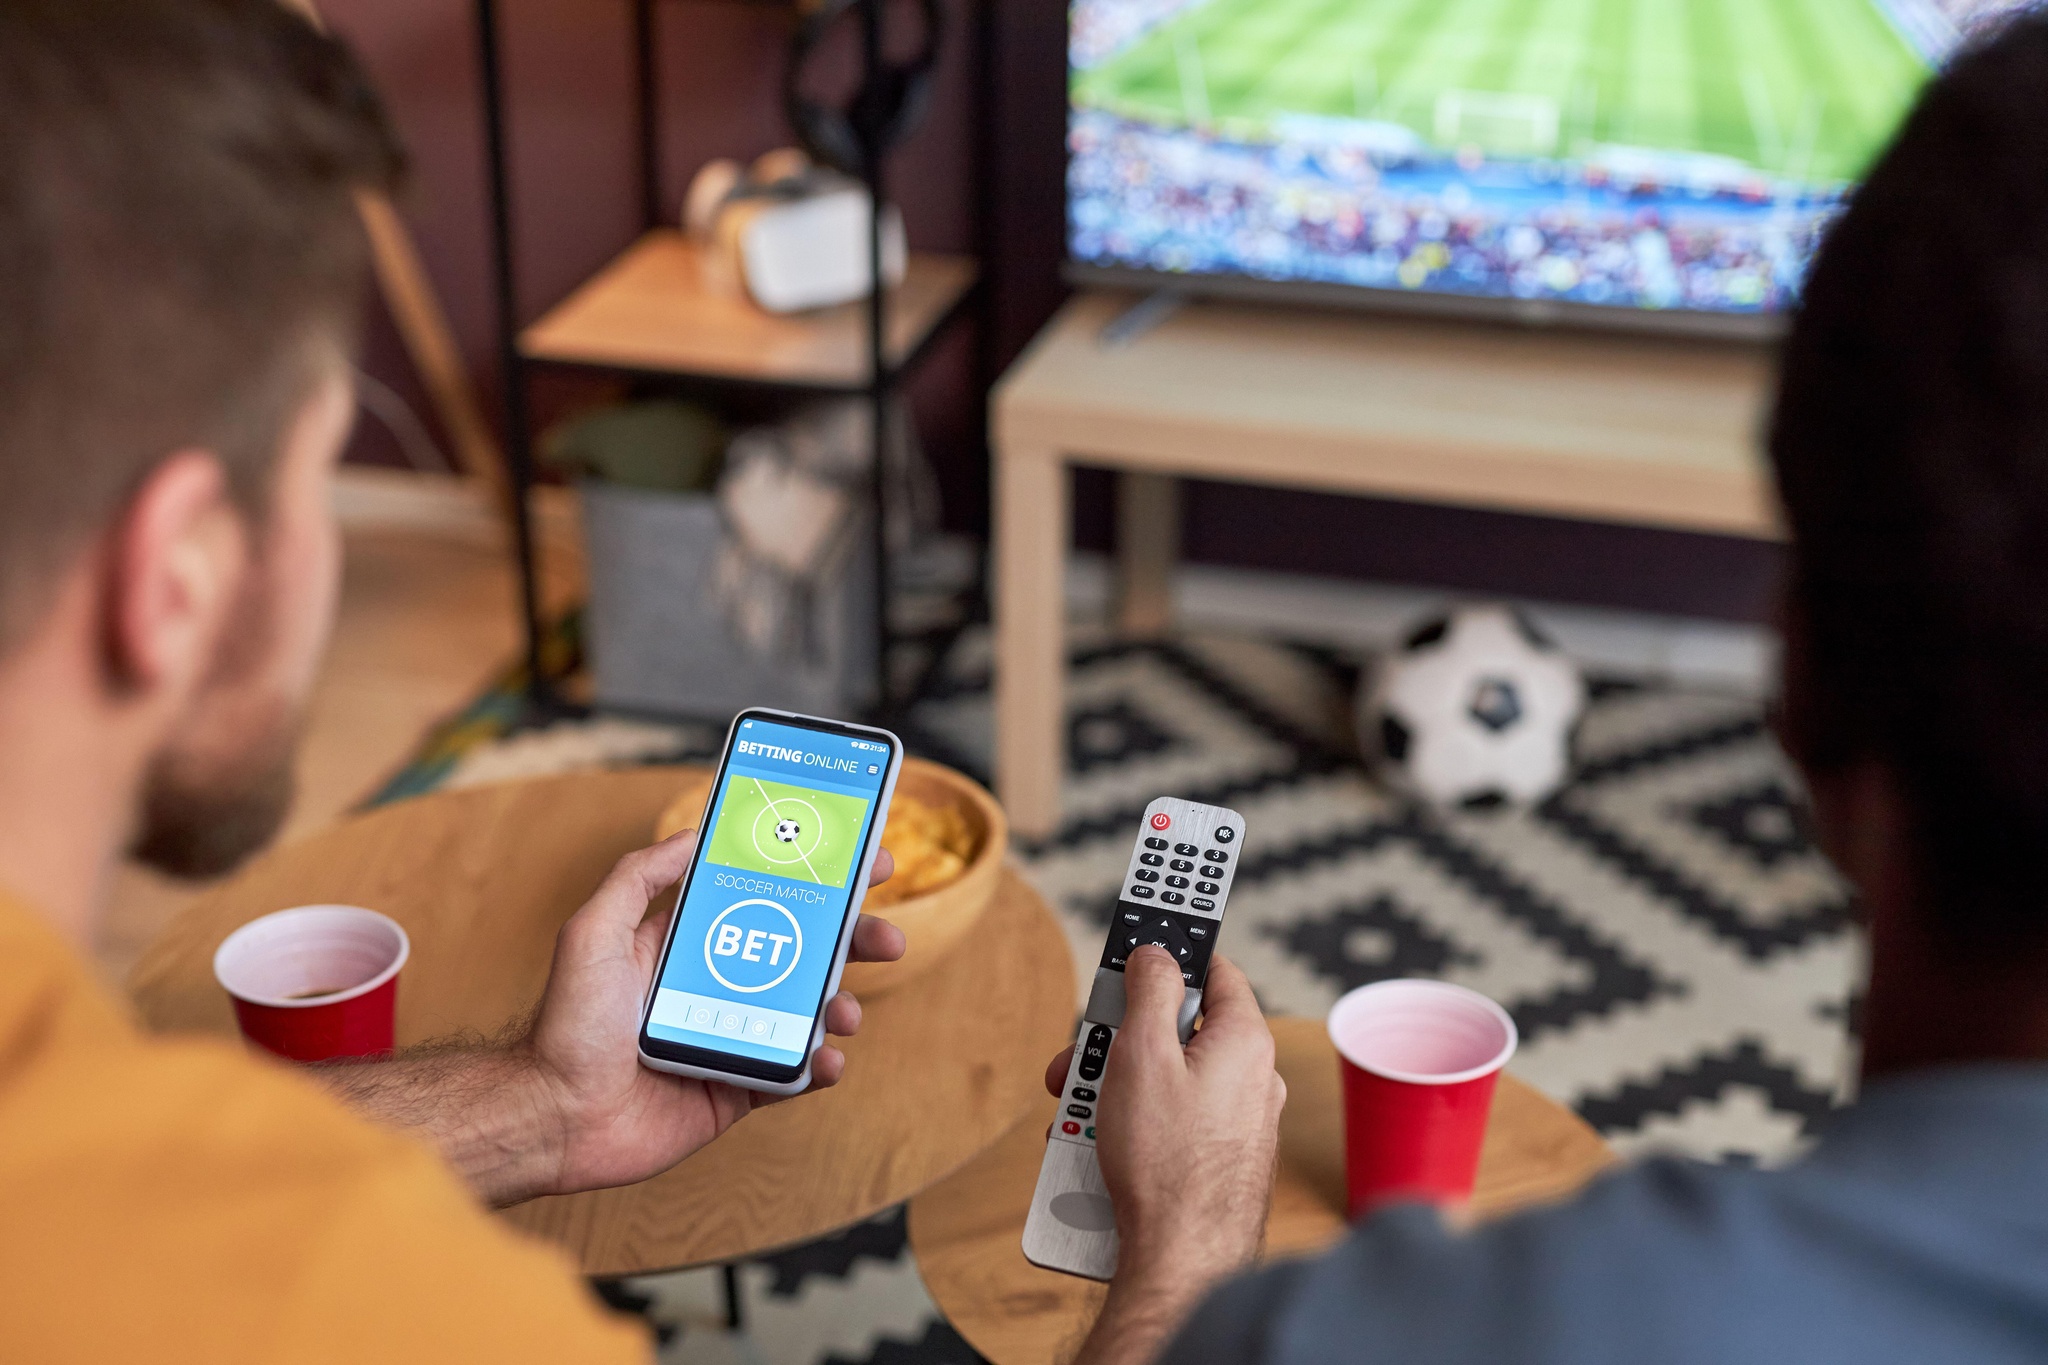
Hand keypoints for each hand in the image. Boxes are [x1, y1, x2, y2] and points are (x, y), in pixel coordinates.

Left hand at [524, 830, 903, 1197]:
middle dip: (852, 941)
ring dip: (842, 1006)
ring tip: (847, 1012)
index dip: (813, 882)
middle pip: (803, 954)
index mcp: (688, 944)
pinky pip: (793, 1075)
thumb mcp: (592, 931)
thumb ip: (639, 876)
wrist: (555, 1117)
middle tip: (887, 937)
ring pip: (808, 1014)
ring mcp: (732, 1038)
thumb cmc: (565, 1024)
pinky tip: (828, 1059)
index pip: (764, 901)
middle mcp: (717, 987)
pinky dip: (822, 1066)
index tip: (860, 864)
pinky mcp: (736, 1090)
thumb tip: (693, 834)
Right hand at [1049, 947, 1284, 1364]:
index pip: (1215, 971)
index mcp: (1244, 1041)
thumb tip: (1157, 953)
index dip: (1170, 958)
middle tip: (1083, 1058)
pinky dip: (1134, 1125)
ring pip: (1168, 1080)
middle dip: (1121, 1041)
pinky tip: (1099, 1149)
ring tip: (1080, 1118)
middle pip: (1178, 1031)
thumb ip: (1150, 989)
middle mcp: (1252, 1079)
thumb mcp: (1142, 1053)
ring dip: (1116, 1088)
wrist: (1182, 1262)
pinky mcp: (1220, 1161)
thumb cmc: (1164, 1161)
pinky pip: (1172, 1123)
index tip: (1136, 952)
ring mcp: (1238, 1124)